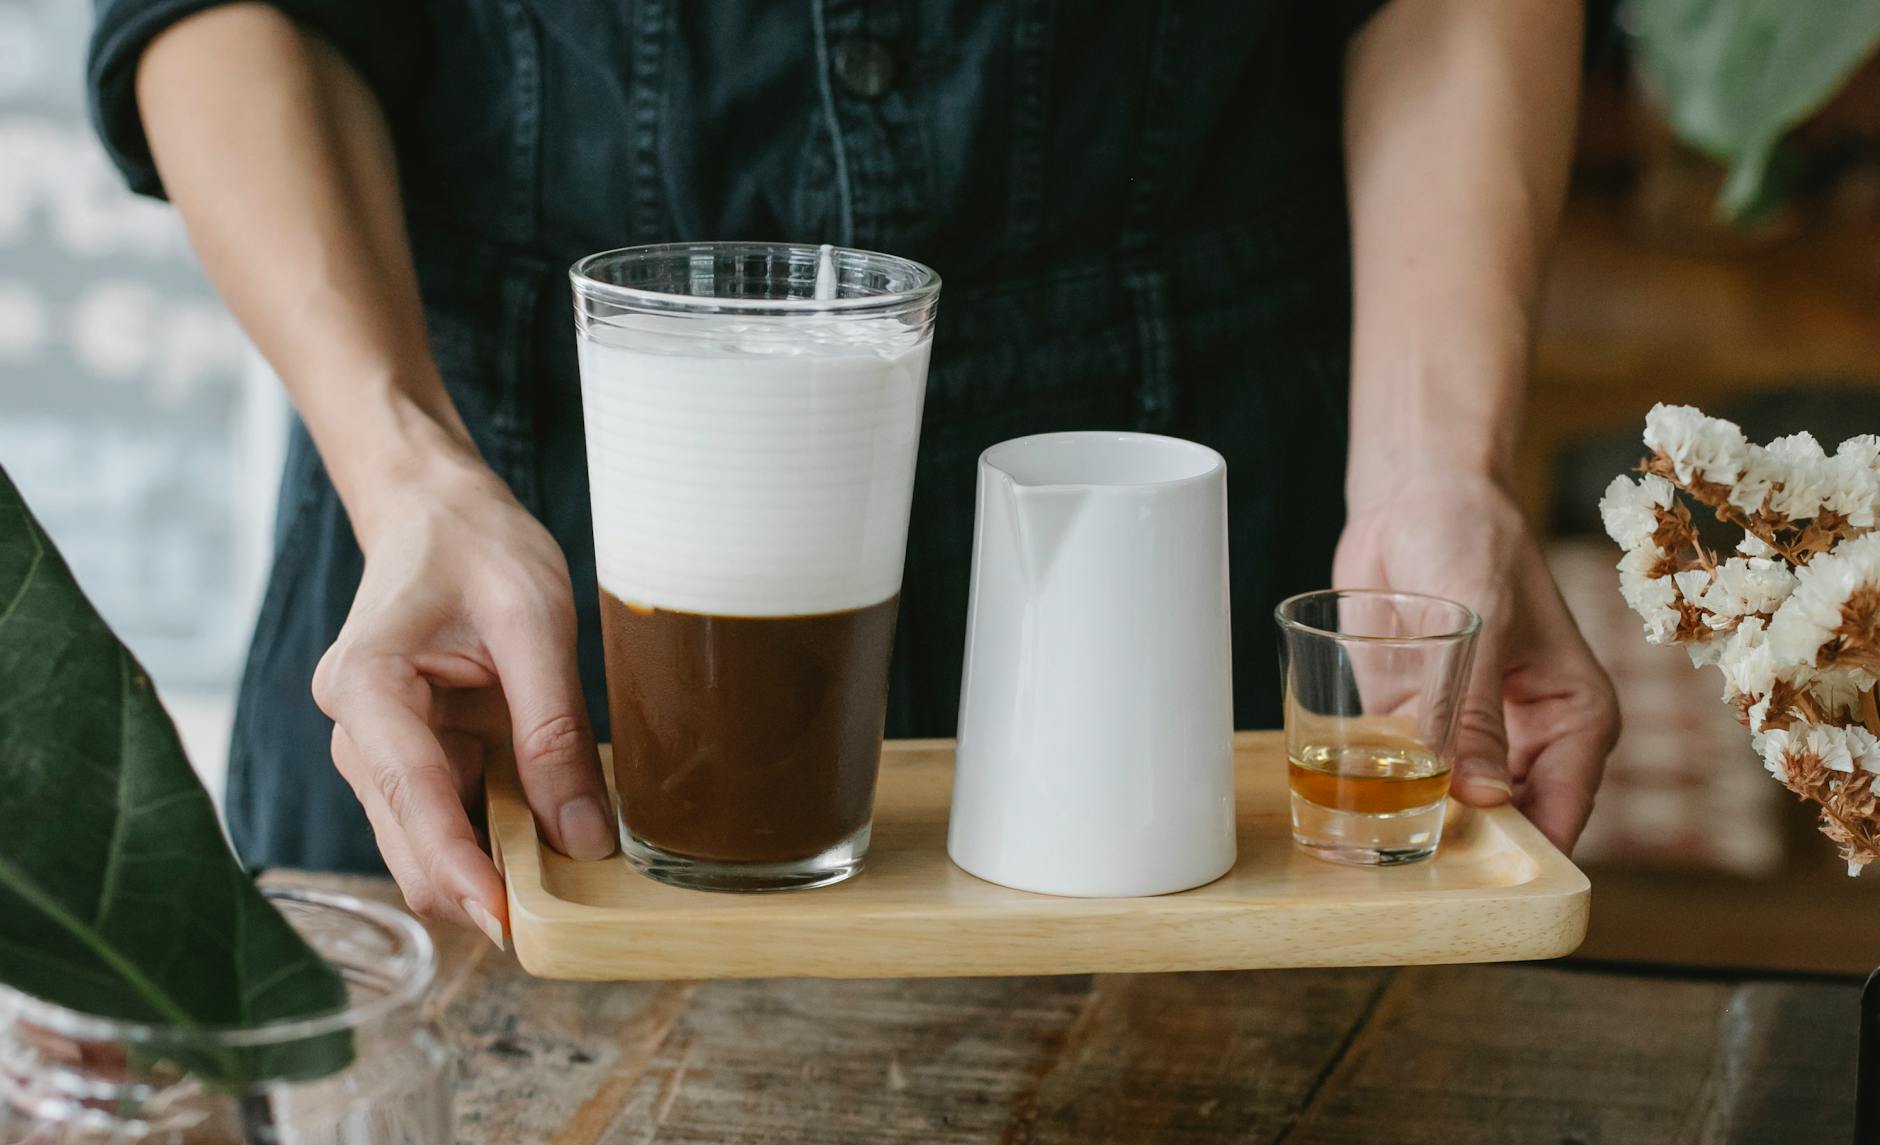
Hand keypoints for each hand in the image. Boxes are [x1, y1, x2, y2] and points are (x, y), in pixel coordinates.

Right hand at [311, 459, 612, 943]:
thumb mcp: (536, 622)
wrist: (439, 510)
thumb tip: (583, 837)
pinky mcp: (410, 758)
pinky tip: (548, 831)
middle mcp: (355, 730)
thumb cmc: (479, 546)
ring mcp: (377, 751)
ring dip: (491, 863)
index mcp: (366, 685)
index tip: (509, 922)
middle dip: (478, 883)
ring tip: (568, 868)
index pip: (411, 797)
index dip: (461, 868)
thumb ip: (555, 729)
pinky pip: (450, 819)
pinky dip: (495, 836)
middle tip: (563, 912)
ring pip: (427, 844)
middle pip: (408, 843)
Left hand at [1333, 472, 1619, 850]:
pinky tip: (1339, 814)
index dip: (1524, 861)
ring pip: (1446, 812)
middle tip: (1407, 874)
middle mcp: (1527, 741)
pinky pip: (1397, 779)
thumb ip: (1474, 710)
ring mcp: (1466, 738)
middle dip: (1460, 855)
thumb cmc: (1472, 540)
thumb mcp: (1483, 621)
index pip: (1560, 814)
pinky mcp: (1412, 726)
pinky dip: (1374, 798)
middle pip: (1502, 828)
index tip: (1477, 893)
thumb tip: (1481, 800)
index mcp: (1575, 720)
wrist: (1417, 498)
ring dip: (1410, 830)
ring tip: (1366, 854)